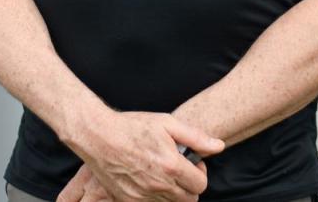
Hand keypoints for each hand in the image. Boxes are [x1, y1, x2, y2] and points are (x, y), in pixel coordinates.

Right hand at [63, 110, 223, 201]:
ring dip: (173, 192)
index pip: (200, 185)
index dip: (200, 173)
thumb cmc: (132, 126)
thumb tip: (219, 146)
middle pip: (189, 200)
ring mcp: (143, 195)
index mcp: (171, 166)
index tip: (192, 163)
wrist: (99, 136)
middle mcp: (159, 185)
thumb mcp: (167, 123)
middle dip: (189, 186)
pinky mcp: (128, 200)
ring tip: (163, 172)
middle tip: (180, 170)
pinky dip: (155, 196)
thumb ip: (196, 137)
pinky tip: (148, 178)